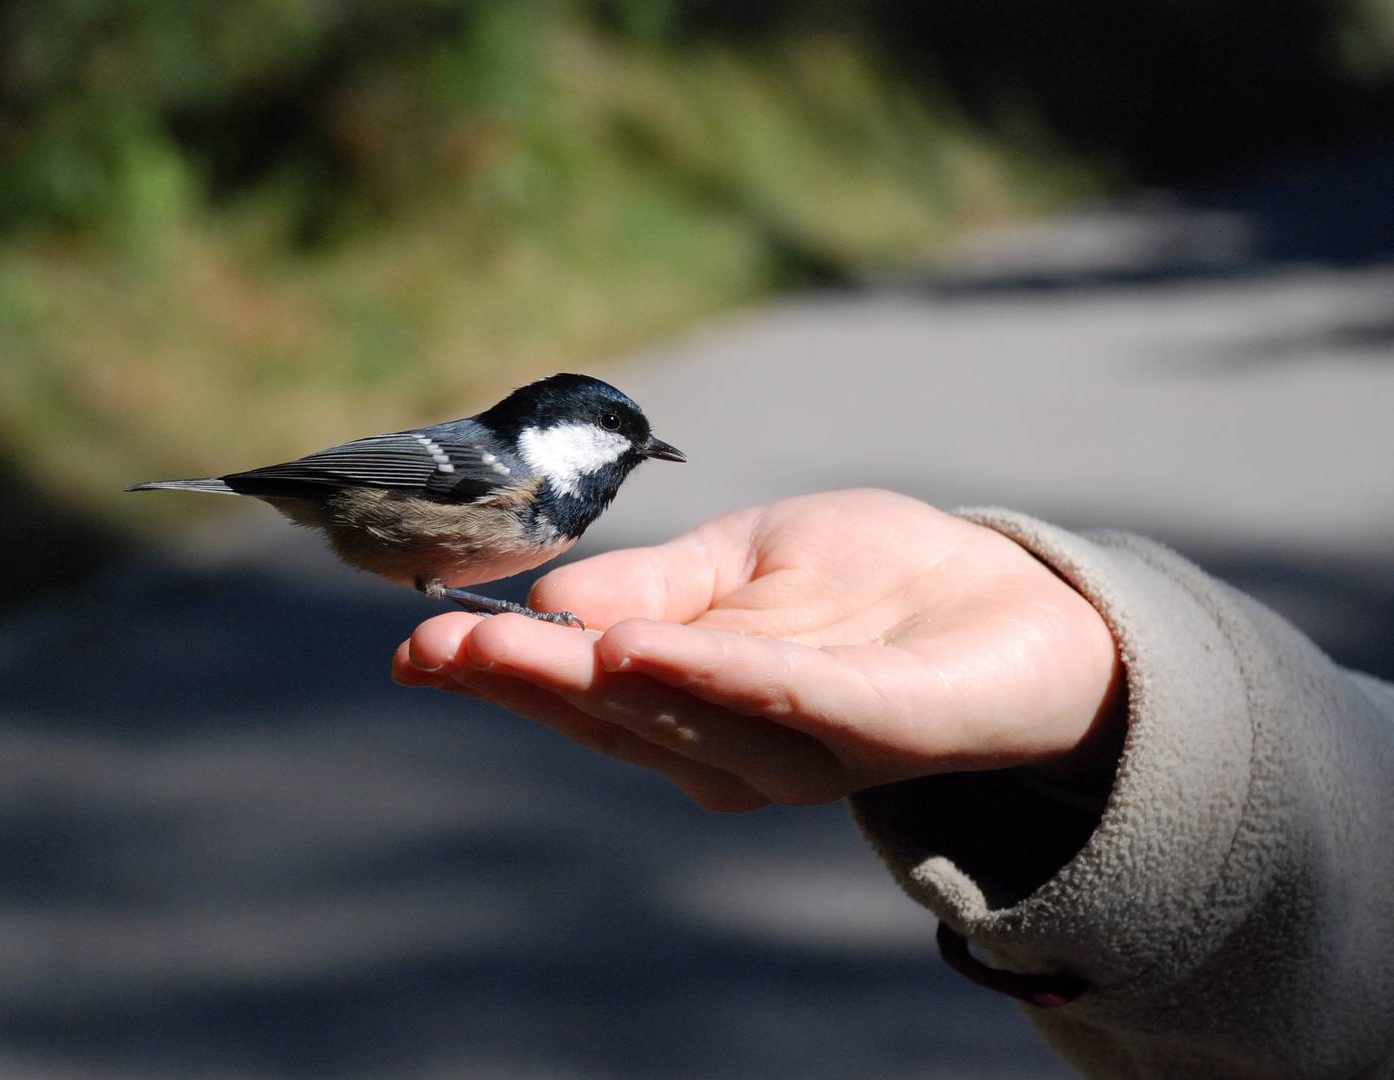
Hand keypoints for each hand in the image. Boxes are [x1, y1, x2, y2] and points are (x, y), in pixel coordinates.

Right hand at [392, 490, 1123, 811]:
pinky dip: (719, 679)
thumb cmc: (869, 588)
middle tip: (444, 646)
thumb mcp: (739, 564)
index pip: (587, 694)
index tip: (418, 645)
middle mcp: (738, 746)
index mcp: (695, 705)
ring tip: (532, 643)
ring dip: (607, 685)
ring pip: (691, 719)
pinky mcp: (883, 726)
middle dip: (530, 683)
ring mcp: (809, 746)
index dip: (503, 672)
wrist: (1016, 601)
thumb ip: (650, 586)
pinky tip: (649, 648)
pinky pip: (794, 702)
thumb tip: (547, 599)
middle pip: (621, 718)